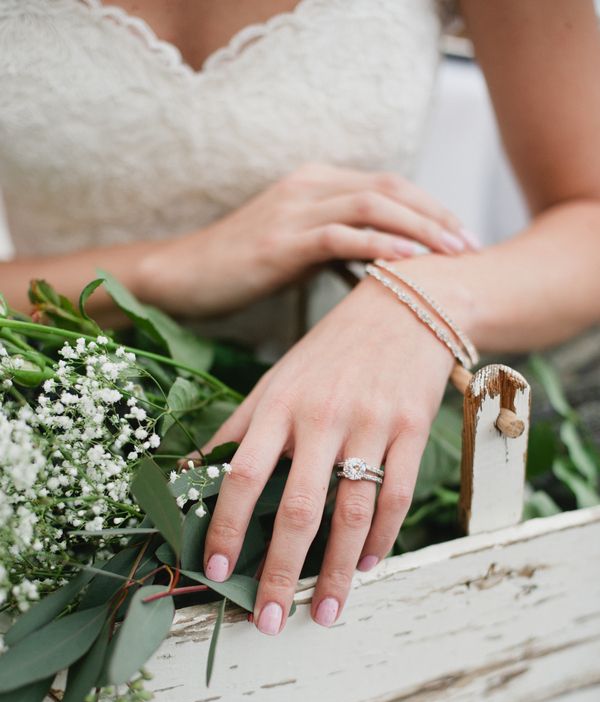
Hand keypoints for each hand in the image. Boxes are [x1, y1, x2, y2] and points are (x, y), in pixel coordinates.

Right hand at [136, 163, 478, 315]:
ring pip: (373, 206)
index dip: (430, 206)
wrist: (183, 275)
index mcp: (316, 182)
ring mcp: (295, 210)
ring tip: (454, 252)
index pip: (388, 185)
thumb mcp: (296, 247)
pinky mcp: (282, 241)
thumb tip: (379, 265)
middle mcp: (310, 185)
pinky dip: (379, 246)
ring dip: (420, 228)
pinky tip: (408, 260)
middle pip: (390, 189)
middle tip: (472, 244)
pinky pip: (341, 236)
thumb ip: (336, 243)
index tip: (462, 235)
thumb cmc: (240, 266)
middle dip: (437, 215)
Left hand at [199, 262, 464, 633]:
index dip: (224, 526)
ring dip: (338, 571)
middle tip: (269, 620)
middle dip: (281, 572)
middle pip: (296, 508)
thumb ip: (239, 429)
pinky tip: (369, 564)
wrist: (405, 308)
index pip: (241, 475)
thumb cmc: (330, 352)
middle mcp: (321, 416)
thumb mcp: (277, 380)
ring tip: (326, 612)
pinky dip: (382, 537)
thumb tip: (195, 475)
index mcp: (278, 404)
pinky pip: (396, 496)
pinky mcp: (412, 429)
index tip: (216, 570)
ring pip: (351, 512)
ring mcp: (370, 424)